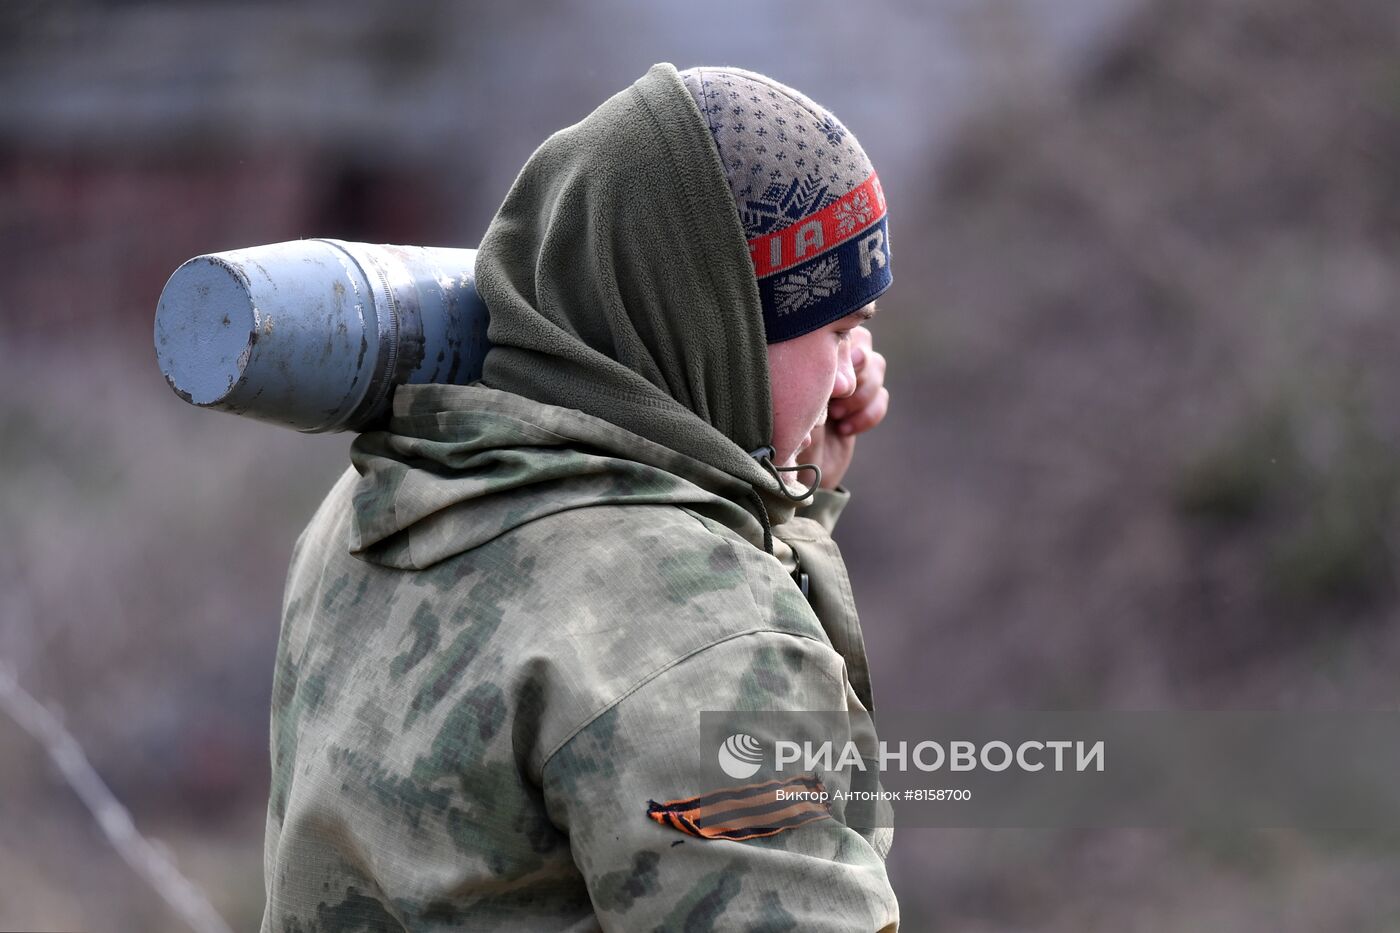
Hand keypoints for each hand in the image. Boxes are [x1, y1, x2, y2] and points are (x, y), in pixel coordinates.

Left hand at [804, 326, 888, 489]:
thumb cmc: (780, 440)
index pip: (835, 331)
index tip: (834, 385)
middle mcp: (830, 361)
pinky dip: (870, 413)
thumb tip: (842, 384)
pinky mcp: (863, 403)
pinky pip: (883, 396)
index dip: (842, 351)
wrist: (795, 475)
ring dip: (862, 393)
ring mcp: (849, 381)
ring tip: (837, 416)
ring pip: (877, 365)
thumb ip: (813, 393)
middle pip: (862, 341)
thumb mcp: (791, 414)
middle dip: (855, 371)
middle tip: (837, 397)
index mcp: (807, 353)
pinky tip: (846, 429)